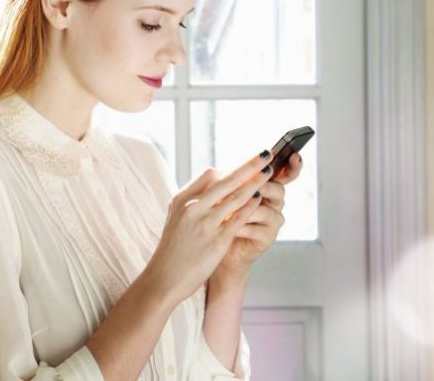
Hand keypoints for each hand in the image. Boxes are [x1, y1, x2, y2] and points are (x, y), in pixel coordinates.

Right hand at [147, 151, 273, 303]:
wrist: (164, 278)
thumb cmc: (173, 249)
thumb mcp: (177, 218)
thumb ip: (195, 202)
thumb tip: (215, 187)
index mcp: (182, 199)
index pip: (209, 175)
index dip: (229, 171)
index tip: (243, 169)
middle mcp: (193, 207)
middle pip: (227, 179)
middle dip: (249, 165)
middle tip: (265, 154)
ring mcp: (205, 223)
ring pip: (236, 196)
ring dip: (255, 182)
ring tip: (269, 172)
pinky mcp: (217, 240)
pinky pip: (239, 217)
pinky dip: (251, 205)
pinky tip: (260, 199)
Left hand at [217, 152, 304, 272]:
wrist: (214, 243)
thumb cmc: (219, 214)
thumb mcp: (223, 193)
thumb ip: (230, 180)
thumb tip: (223, 171)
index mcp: (266, 186)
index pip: (285, 173)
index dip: (293, 165)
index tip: (294, 155)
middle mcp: (273, 202)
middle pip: (278, 190)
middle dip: (265, 187)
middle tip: (253, 187)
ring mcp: (272, 221)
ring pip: (268, 211)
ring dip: (248, 209)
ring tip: (230, 211)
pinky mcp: (267, 238)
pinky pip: (259, 230)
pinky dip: (243, 227)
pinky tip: (231, 228)